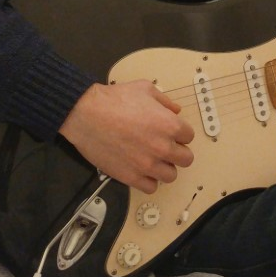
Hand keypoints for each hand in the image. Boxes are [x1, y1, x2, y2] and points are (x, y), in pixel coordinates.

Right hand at [59, 80, 194, 192]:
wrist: (86, 114)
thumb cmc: (114, 99)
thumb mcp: (145, 89)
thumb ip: (165, 101)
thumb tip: (175, 110)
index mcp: (170, 125)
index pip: (189, 136)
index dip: (179, 133)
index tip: (170, 132)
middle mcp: (162, 147)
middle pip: (186, 159)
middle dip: (177, 152)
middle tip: (164, 147)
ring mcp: (147, 165)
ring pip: (171, 176)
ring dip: (164, 168)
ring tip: (152, 160)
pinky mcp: (131, 177)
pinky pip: (151, 187)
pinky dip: (149, 180)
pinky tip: (141, 170)